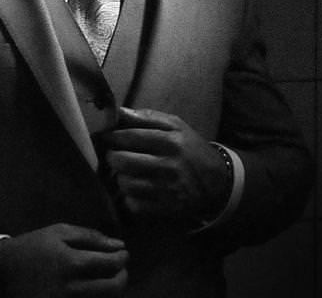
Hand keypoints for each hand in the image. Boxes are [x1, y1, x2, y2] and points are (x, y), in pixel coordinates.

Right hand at [0, 223, 126, 297]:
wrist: (0, 271)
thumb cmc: (33, 247)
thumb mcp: (60, 232)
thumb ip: (91, 237)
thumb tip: (119, 245)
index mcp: (71, 263)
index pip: (111, 264)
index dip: (123, 258)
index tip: (123, 253)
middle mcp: (69, 288)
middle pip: (112, 288)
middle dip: (122, 277)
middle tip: (120, 269)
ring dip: (110, 289)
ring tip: (107, 278)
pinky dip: (94, 297)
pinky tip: (92, 288)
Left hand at [101, 107, 230, 222]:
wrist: (216, 181)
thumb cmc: (190, 149)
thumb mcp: (177, 126)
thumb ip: (148, 117)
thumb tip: (119, 112)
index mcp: (171, 141)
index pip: (131, 137)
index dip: (112, 136)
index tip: (105, 136)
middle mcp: (168, 165)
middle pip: (122, 161)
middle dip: (112, 157)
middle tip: (113, 155)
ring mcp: (166, 189)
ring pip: (124, 183)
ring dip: (120, 177)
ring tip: (125, 172)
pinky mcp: (164, 208)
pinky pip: (133, 204)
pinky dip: (129, 197)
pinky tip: (135, 189)